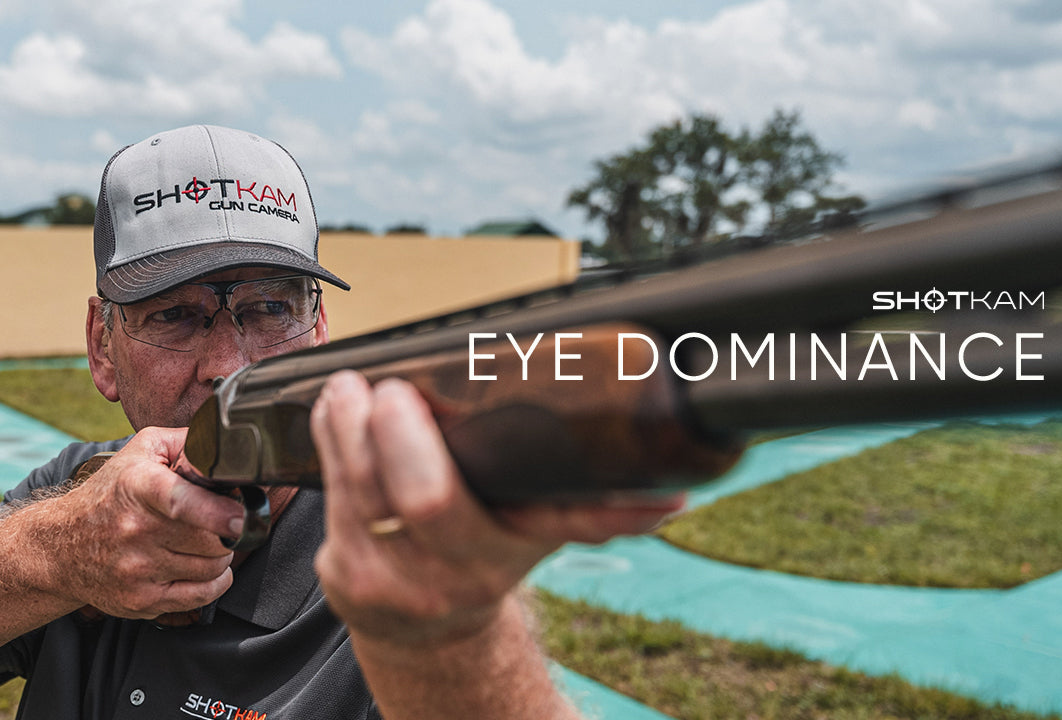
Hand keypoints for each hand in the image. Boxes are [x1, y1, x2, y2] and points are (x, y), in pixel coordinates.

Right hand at [47, 428, 242, 618]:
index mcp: (139, 488)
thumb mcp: (142, 452)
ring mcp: (137, 570)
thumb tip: (227, 446)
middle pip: (211, 540)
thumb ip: (187, 442)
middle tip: (222, 523)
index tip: (241, 517)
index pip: (180, 502)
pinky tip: (204, 567)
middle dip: (229, 531)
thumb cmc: (110, 494)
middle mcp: (135, 531)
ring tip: (205, 542)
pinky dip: (215, 582)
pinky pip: (201, 596)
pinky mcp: (140, 601)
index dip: (218, 512)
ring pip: (212, 567)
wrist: (60, 545)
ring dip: (221, 555)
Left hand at [311, 371, 683, 647]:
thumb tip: (670, 497)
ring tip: (352, 387)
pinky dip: (328, 442)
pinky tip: (334, 412)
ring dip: (349, 425)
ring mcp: (396, 578)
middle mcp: (461, 573)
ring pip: (361, 488)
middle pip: (427, 499)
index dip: (601, 506)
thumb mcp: (529, 532)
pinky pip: (329, 497)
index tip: (647, 487)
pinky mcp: (343, 574)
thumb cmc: (479, 552)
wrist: (426, 624)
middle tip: (394, 390)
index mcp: (515, 549)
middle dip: (403, 433)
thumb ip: (587, 508)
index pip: (568, 520)